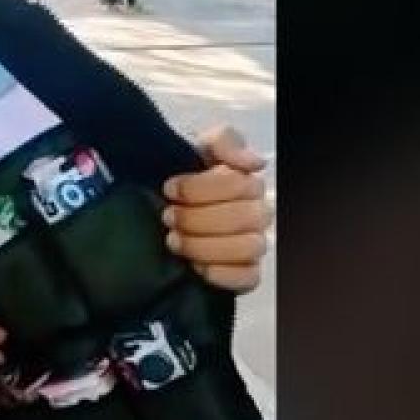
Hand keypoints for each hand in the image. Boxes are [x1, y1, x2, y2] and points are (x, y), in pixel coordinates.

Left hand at [162, 125, 272, 291]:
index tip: (169, 189)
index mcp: (246, 183)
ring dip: (205, 246)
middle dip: (198, 218)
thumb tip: (256, 163)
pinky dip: (224, 274)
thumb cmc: (182, 178)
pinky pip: (249, 278)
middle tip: (168, 217)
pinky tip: (197, 267)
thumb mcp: (196, 146)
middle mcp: (257, 213)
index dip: (199, 188)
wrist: (162, 208)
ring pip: (248, 248)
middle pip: (244, 217)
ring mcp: (253, 243)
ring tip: (174, 241)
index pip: (237, 184)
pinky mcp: (246, 272)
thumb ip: (224, 141)